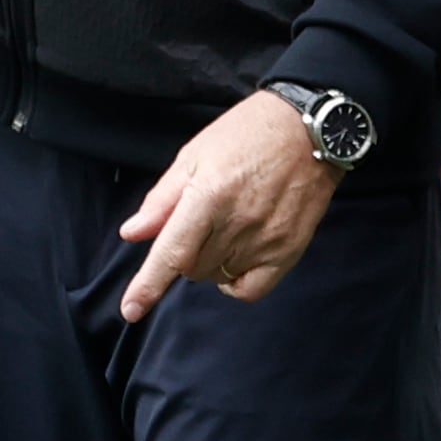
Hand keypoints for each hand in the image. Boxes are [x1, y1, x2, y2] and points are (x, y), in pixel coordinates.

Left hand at [116, 90, 343, 322]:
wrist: (309, 131)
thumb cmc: (246, 135)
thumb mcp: (193, 156)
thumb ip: (162, 200)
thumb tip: (133, 233)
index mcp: (208, 196)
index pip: (172, 253)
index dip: (148, 285)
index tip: (131, 310)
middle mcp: (237, 223)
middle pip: (191, 268)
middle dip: (183, 253)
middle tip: (197, 222)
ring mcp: (266, 240)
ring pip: (216, 276)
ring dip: (207, 263)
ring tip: (221, 229)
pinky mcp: (290, 250)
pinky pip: (251, 289)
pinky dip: (235, 282)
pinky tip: (234, 260)